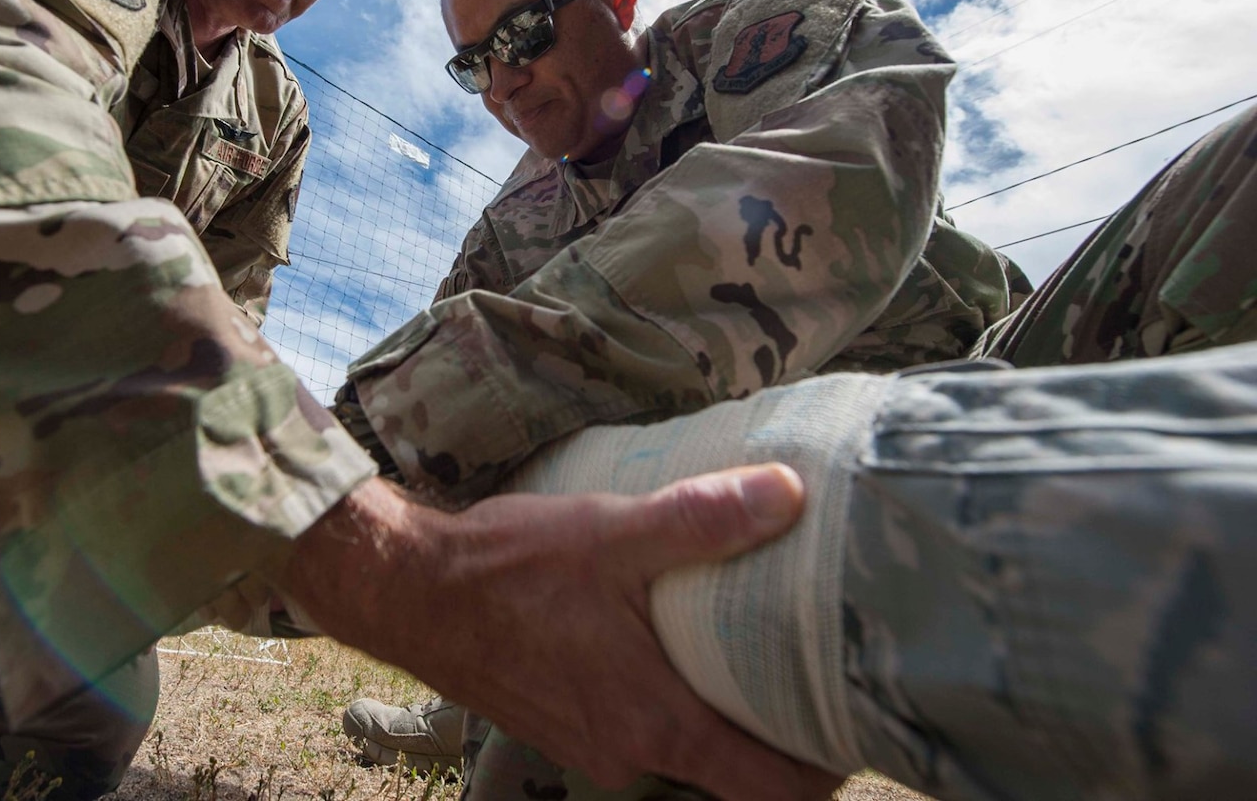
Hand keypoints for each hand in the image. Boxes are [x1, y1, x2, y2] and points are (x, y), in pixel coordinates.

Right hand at [283, 465, 840, 800]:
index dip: (825, 770)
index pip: (770, 791)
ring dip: (723, 720)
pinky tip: (674, 647)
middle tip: (820, 676)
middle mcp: (629, 753)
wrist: (409, 592)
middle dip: (780, 739)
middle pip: (734, 780)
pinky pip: (642, 735)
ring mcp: (593, 746)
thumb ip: (700, 520)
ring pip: (686, 757)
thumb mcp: (611, 533)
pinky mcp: (565, 726)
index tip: (857, 722)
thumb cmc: (507, 570)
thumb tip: (790, 493)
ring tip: (757, 655)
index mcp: (655, 724)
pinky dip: (673, 707)